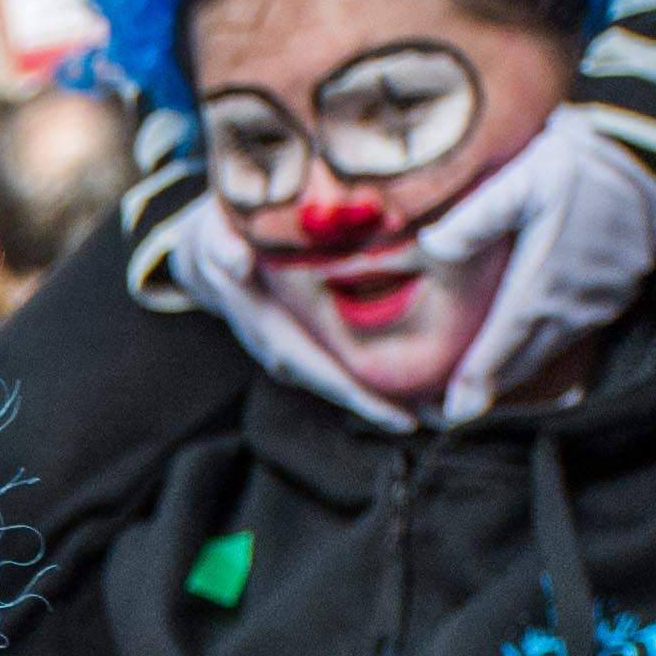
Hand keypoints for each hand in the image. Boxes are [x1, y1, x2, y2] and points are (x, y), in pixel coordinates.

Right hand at [167, 196, 418, 431]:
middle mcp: (283, 353)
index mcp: (266, 330)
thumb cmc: (220, 240)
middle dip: (386, 406)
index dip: (356, 395)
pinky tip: (421, 385)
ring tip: (441, 409)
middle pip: (339, 387)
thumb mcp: (215, 235)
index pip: (316, 368)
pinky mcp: (312, 345)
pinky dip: (381, 379)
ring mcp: (298, 354)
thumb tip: (236, 263)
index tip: (400, 417)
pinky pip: (347, 366)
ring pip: (346, 381)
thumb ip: (221, 247)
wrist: (213, 254)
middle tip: (442, 419)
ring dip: (390, 397)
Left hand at [422, 116, 655, 420]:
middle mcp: (572, 307)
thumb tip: (431, 247)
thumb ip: (473, 220)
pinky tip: (527, 348)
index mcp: (541, 285)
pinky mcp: (617, 295)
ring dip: (518, 369)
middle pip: (523, 362)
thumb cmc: (574, 165)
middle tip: (453, 408)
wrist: (645, 154)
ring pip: (550, 352)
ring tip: (484, 385)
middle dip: (489, 387)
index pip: (500, 348)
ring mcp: (599, 305)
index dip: (475, 383)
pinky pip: (574, 335)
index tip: (451, 413)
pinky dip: (546, 347)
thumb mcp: (517, 182)